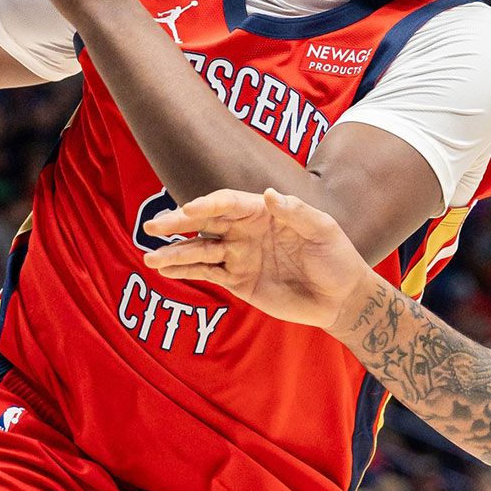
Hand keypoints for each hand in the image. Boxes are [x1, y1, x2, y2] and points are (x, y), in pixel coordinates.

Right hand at [142, 189, 379, 332]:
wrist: (340, 296)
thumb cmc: (336, 256)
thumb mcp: (323, 229)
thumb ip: (296, 211)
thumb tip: (269, 194)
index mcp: (263, 211)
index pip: (228, 203)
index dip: (208, 205)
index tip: (189, 211)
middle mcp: (245, 230)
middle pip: (205, 223)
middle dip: (177, 223)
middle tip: (152, 226)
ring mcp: (239, 255)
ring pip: (200, 250)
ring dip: (175, 253)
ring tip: (149, 257)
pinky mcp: (238, 281)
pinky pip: (207, 273)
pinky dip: (185, 272)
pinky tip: (164, 270)